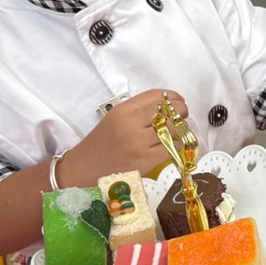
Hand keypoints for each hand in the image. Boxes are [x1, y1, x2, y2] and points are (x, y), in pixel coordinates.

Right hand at [61, 89, 186, 183]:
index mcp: (124, 111)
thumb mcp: (116, 117)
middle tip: (181, 117)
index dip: (173, 97)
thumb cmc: (103, 141)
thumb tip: (170, 103)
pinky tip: (168, 146)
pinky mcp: (146, 162)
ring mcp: (140, 144)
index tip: (178, 101)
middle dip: (181, 113)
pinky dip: (174, 146)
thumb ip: (139, 108)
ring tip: (173, 132)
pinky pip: (171, 149)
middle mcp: (132, 125)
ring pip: (174, 131)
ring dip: (179, 130)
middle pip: (170, 112)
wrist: (84, 168)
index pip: (157, 97)